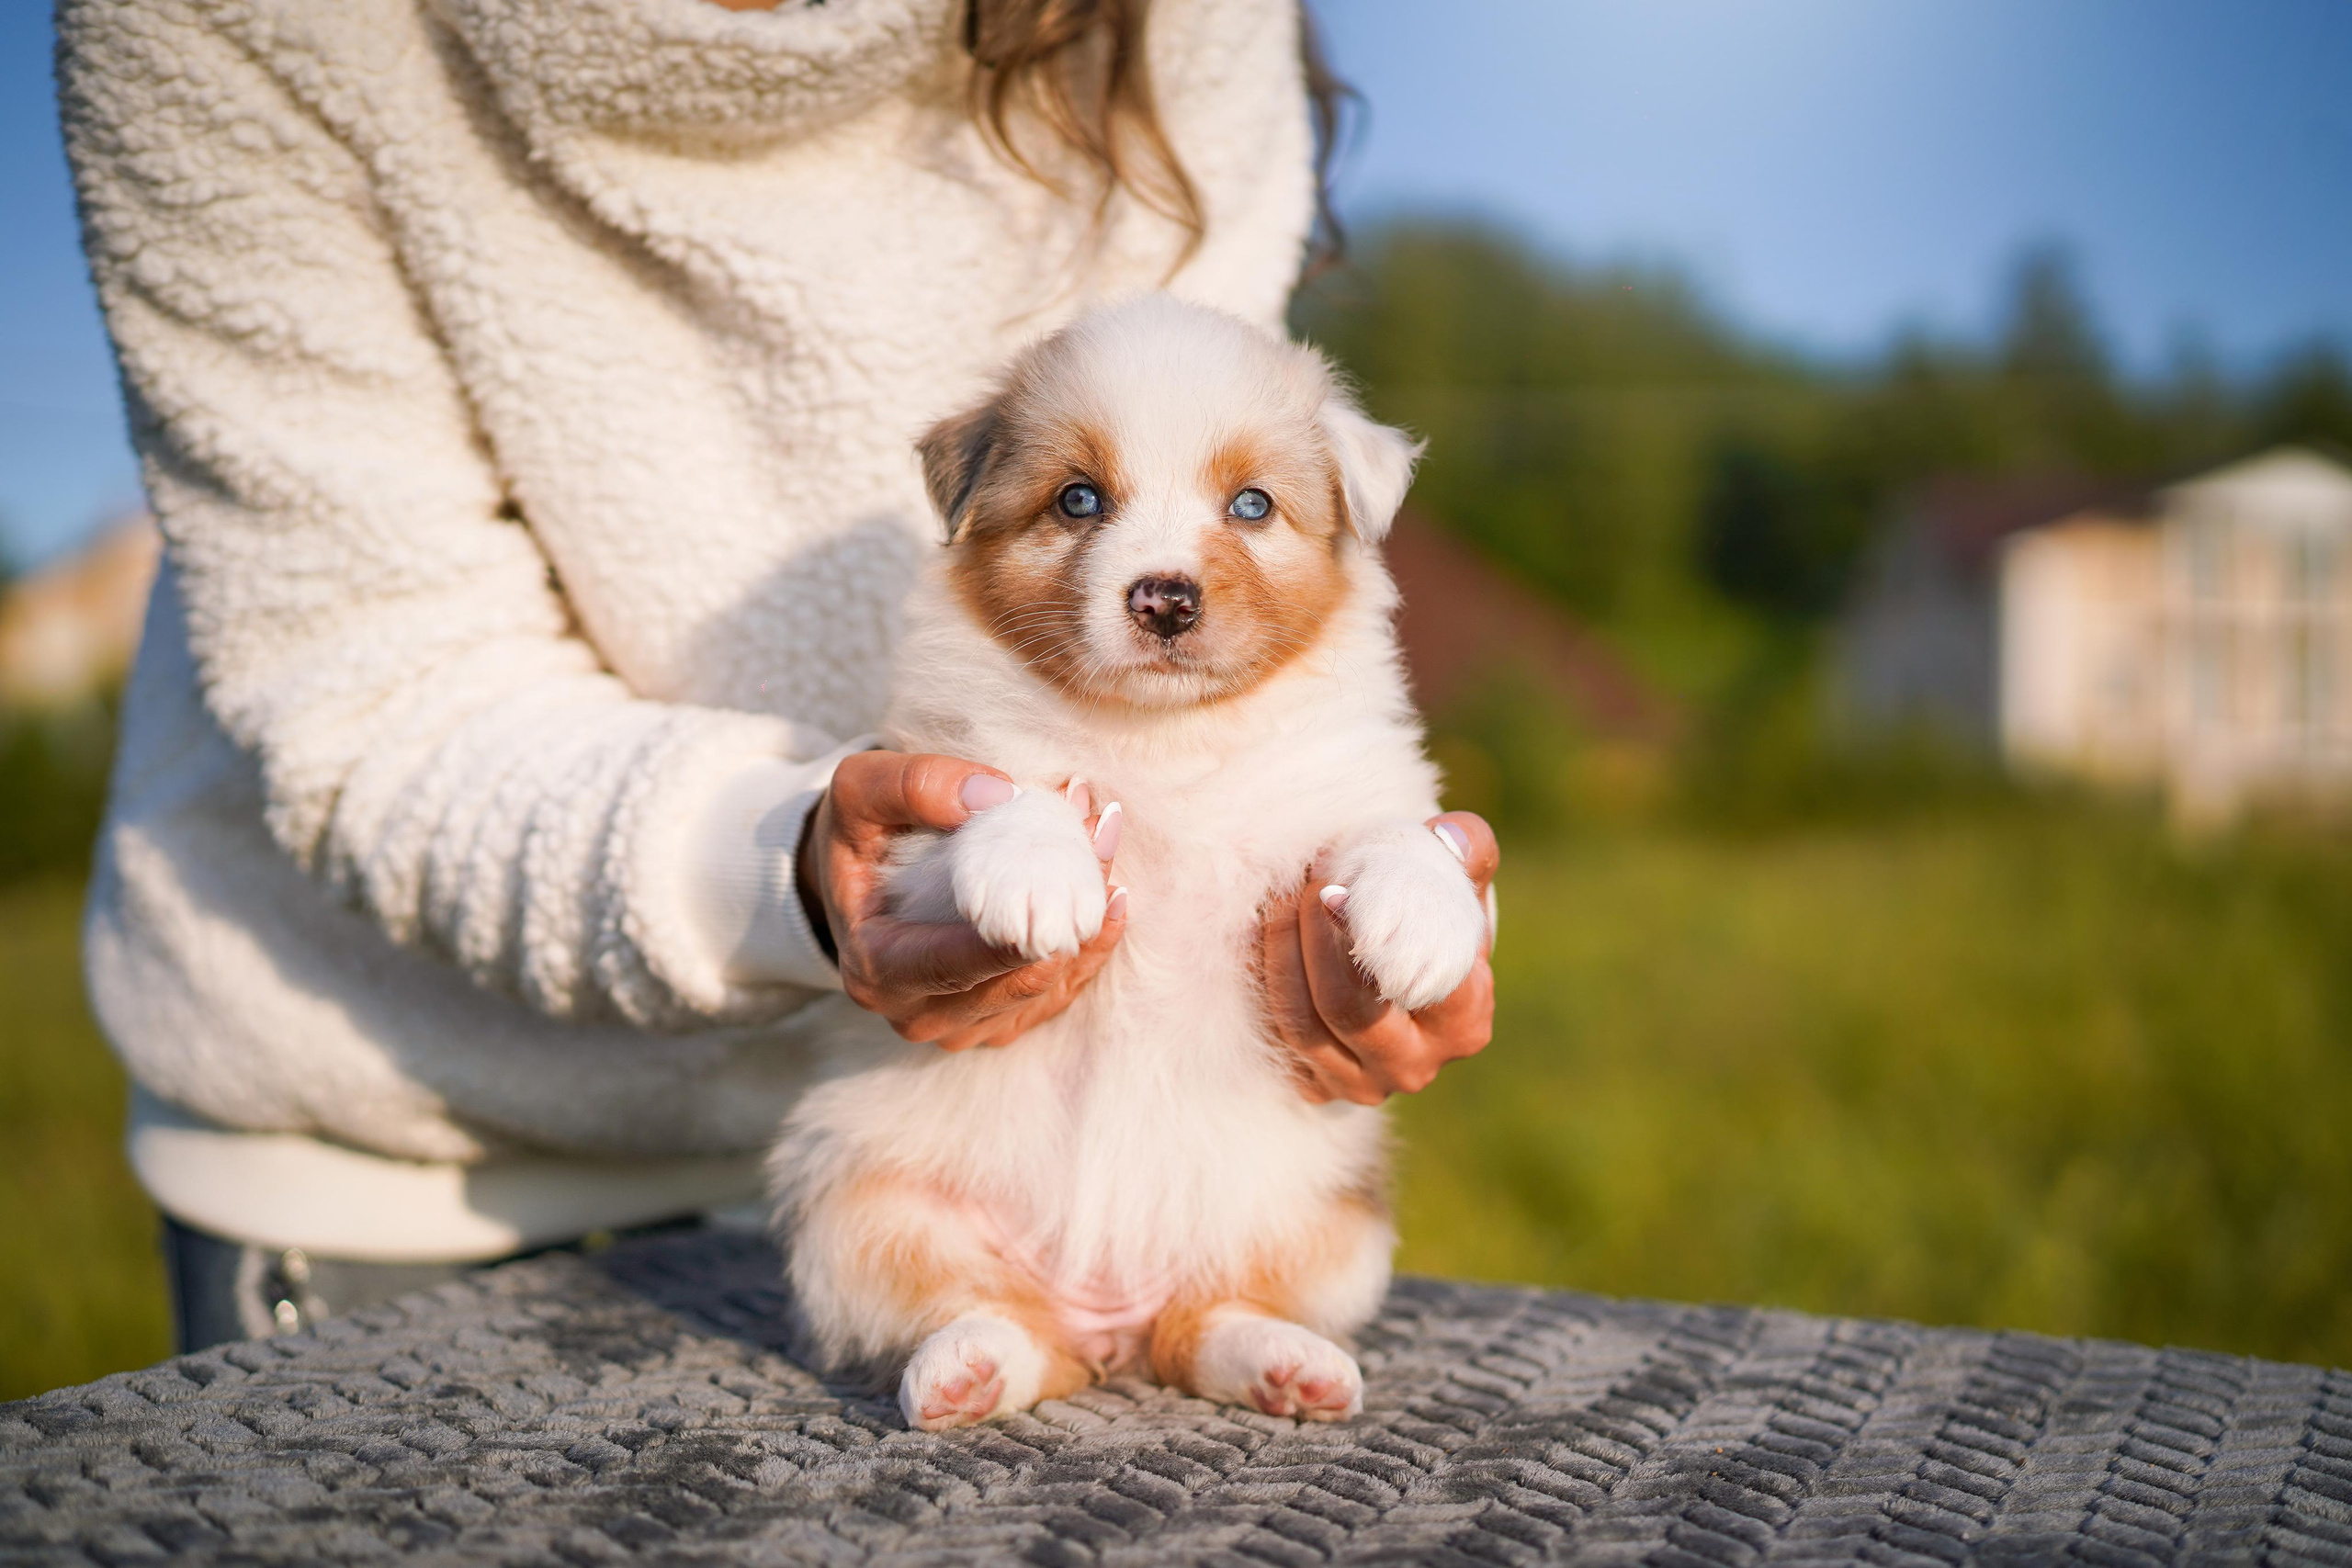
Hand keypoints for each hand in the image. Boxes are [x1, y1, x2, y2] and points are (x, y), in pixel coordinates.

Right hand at [797, 751, 1125, 1049]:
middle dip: (1064, 909)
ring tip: (1104, 840)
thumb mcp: (860, 789)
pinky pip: (1059, 995)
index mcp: (877, 968)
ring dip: (1085, 921)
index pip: (951, 966)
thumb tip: (995, 796)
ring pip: (1045, 988)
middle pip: (1013, 978)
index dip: (1009, 942)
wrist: (860, 879)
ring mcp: (963, 1025)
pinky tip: (1113, 894)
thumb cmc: (859, 834)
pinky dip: (1090, 946)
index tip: (1057, 899)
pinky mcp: (1000, 1021)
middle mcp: (919, 1012)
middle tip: (1096, 828)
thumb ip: (914, 785)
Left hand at [1259, 812, 1497, 1104]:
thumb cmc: (1431, 915)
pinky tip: (1257, 938)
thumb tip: (1452, 837)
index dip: (1364, 933)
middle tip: (1303, 887)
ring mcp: (1363, 1085)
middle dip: (1314, 940)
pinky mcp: (1317, 1088)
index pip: (1414, 984)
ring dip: (1281, 957)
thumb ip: (1467, 850)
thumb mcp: (1457, 881)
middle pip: (1349, 1011)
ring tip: (1278, 901)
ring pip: (1304, 1028)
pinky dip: (1262, 987)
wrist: (1396, 964)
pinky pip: (1277, 1041)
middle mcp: (1416, 1067)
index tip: (1332, 888)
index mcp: (1464, 1023)